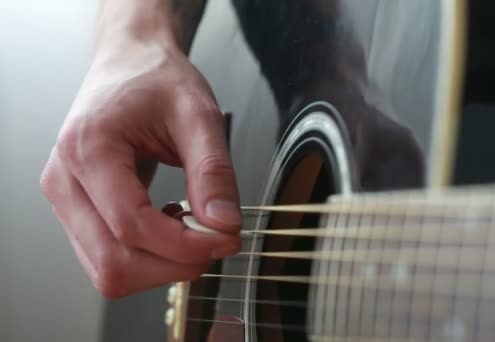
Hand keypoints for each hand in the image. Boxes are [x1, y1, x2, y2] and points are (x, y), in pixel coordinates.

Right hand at [40, 39, 240, 298]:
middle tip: (216, 241)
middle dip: (173, 265)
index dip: (184, 245)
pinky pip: (107, 257)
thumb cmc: (156, 78)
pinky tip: (170, 227)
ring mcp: (66, 199)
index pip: (130, 226)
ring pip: (107, 269)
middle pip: (112, 262)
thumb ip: (212, 170)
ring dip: (160, 266)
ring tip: (193, 230)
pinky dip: (146, 257)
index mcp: (88, 148)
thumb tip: (223, 223)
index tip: (226, 238)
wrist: (130, 61)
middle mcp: (64, 179)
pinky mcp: (77, 210)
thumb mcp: (197, 114)